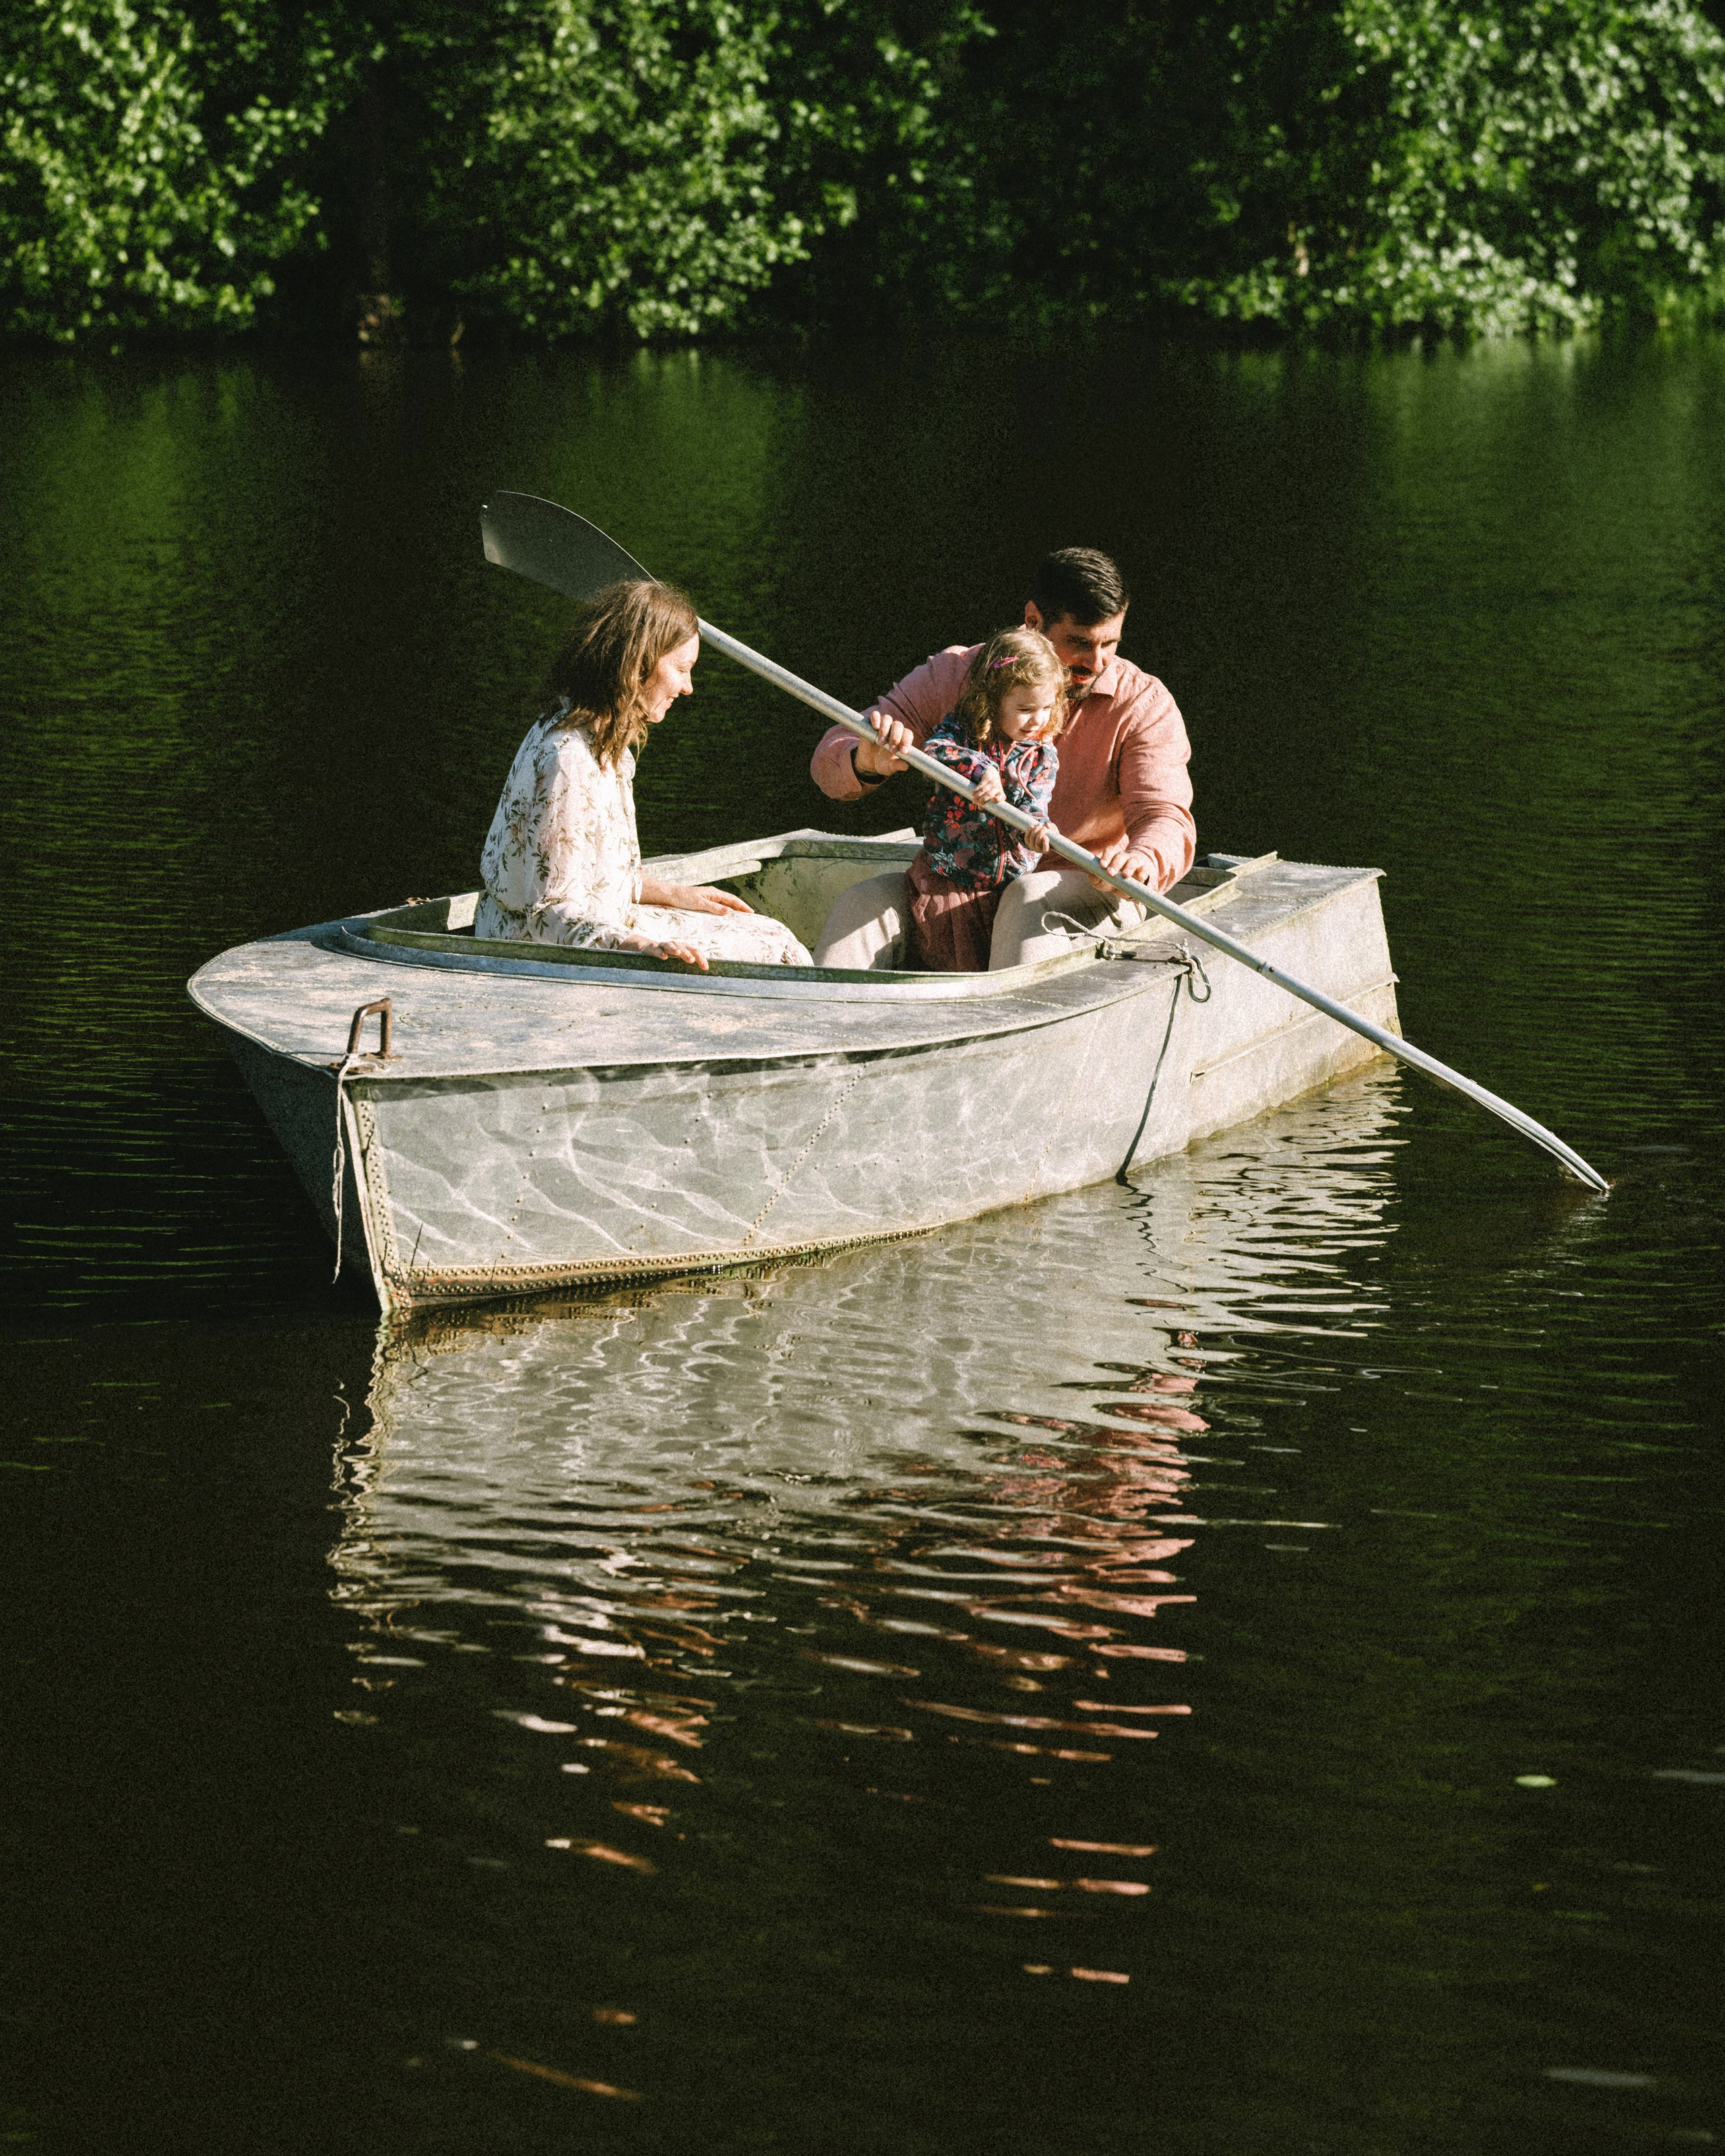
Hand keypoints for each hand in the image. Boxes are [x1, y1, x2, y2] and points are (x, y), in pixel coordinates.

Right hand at [621, 926, 709, 969]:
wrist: (645, 947)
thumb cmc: (665, 957)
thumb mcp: (677, 961)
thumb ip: (686, 968)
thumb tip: (699, 982)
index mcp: (683, 948)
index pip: (695, 950)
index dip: (701, 958)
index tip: (705, 968)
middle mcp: (675, 945)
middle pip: (684, 947)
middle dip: (688, 953)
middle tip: (692, 961)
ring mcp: (663, 945)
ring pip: (670, 945)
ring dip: (674, 948)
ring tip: (678, 953)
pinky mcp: (652, 948)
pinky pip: (656, 949)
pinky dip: (660, 952)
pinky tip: (664, 957)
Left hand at [635, 875, 751, 914]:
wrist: (669, 896)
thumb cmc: (682, 898)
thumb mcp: (699, 904)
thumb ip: (714, 907)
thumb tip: (729, 911)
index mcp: (713, 893)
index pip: (732, 900)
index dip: (742, 906)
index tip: (751, 912)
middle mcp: (712, 894)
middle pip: (730, 901)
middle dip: (741, 908)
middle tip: (750, 916)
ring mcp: (707, 898)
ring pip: (724, 904)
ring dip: (733, 910)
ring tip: (741, 918)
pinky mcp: (702, 903)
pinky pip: (717, 907)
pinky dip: (724, 912)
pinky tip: (725, 918)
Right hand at [852, 710, 913, 778]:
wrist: (868, 763)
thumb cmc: (883, 763)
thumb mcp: (890, 767)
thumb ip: (897, 765)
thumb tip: (906, 766)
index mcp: (902, 738)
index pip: (907, 734)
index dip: (906, 741)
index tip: (903, 752)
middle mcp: (894, 729)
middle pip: (898, 725)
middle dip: (896, 737)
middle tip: (891, 750)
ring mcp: (882, 725)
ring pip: (887, 719)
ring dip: (885, 729)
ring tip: (881, 742)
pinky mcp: (870, 723)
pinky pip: (875, 715)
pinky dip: (875, 719)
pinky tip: (875, 727)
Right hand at [971, 768, 1006, 807]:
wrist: (993, 773)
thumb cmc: (993, 789)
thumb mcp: (993, 795)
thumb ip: (987, 802)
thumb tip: (980, 808)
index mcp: (1001, 794)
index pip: (1001, 797)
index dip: (997, 799)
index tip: (991, 800)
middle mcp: (997, 788)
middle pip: (989, 794)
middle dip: (982, 800)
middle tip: (977, 803)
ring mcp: (992, 783)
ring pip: (983, 790)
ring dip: (977, 796)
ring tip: (974, 800)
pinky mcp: (987, 778)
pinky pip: (980, 785)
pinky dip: (975, 790)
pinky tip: (972, 794)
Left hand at [1025, 819, 1055, 852]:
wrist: (1044, 835)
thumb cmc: (1052, 834)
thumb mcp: (1054, 831)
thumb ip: (1053, 828)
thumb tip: (1047, 824)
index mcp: (1047, 850)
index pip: (1045, 849)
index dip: (1045, 843)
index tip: (1046, 836)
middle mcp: (1039, 850)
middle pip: (1037, 843)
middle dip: (1040, 834)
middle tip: (1044, 827)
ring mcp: (1032, 847)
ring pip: (1032, 840)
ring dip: (1035, 831)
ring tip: (1040, 824)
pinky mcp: (1028, 842)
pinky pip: (1026, 838)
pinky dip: (1028, 831)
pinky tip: (1032, 826)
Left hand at [1086, 833, 1142, 893]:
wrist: (1128, 883)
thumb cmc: (1112, 880)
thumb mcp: (1101, 881)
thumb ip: (1095, 878)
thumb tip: (1095, 876)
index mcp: (1113, 856)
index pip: (1110, 851)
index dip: (1106, 856)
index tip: (1102, 865)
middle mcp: (1124, 857)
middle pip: (1121, 856)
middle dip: (1115, 864)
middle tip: (1110, 873)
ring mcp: (1135, 863)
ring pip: (1133, 861)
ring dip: (1129, 867)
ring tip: (1125, 875)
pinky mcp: (1143, 870)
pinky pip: (1144, 870)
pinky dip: (1143, 873)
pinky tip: (1141, 878)